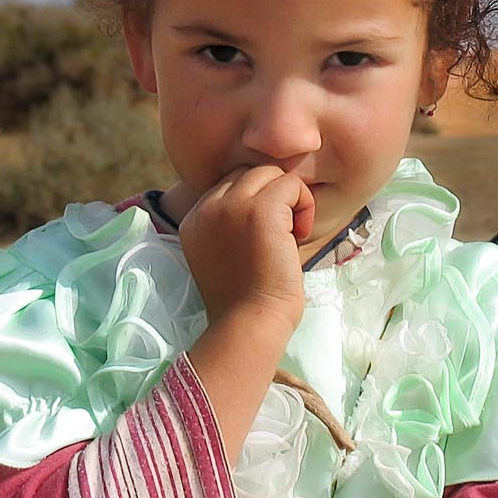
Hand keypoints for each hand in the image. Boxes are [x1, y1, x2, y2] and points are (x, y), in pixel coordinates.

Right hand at [177, 165, 313, 332]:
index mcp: (193, 219)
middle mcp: (206, 207)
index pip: (229, 184)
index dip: (254, 204)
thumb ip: (229, 224)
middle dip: (272, 198)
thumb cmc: (246, 300)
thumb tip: (266, 198)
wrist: (250, 323)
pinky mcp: (261, 210)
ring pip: (270, 173)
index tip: (263, 239)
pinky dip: (304, 205)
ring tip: (291, 236)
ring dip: (289, 200)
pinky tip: (299, 236)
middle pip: (248, 173)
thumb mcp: (224, 254)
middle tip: (281, 236)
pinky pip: (291, 184)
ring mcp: (231, 206)